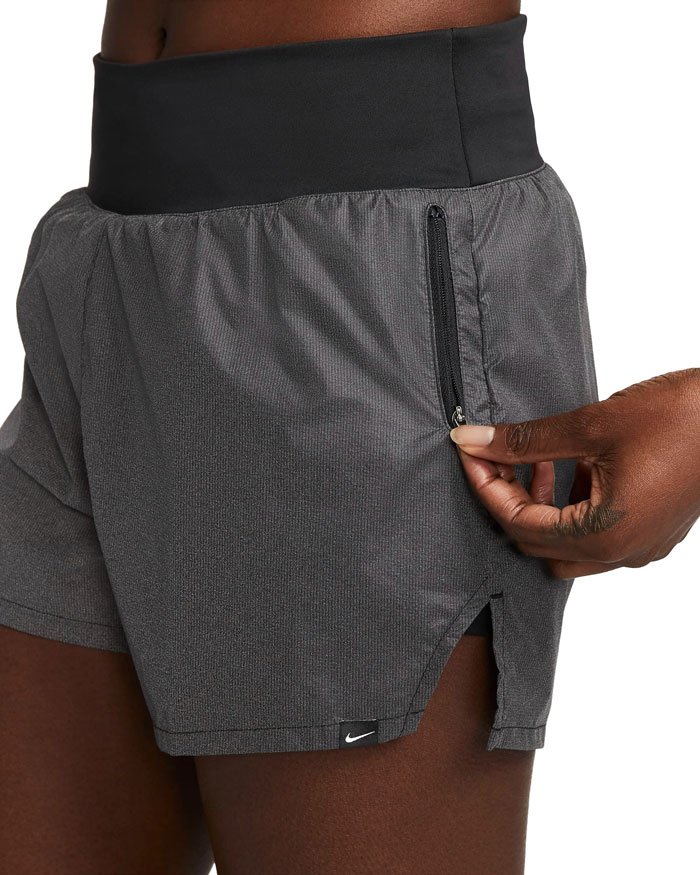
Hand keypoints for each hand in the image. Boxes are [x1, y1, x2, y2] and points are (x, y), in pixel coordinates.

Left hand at [450, 369, 699, 577]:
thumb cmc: (681, 418)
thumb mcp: (591, 425)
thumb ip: (526, 440)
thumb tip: (472, 439)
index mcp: (604, 534)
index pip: (517, 523)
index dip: (485, 486)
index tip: (470, 452)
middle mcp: (622, 552)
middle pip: (536, 541)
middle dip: (510, 498)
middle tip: (498, 456)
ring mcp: (641, 546)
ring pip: (565, 543)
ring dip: (541, 506)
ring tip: (539, 459)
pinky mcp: (652, 530)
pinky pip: (596, 534)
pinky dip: (572, 506)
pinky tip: (573, 465)